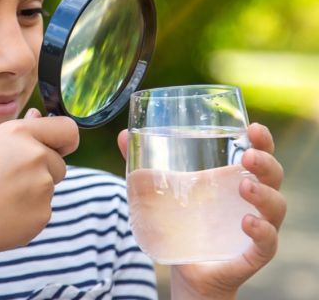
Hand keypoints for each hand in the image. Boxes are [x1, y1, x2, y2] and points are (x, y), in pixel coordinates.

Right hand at [0, 108, 79, 259]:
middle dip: (43, 170)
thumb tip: (37, 116)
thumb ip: (16, 132)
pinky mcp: (43, 214)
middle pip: (59, 163)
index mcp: (20, 134)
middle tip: (8, 180)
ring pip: (48, 188)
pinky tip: (1, 215)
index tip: (57, 147)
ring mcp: (43, 187)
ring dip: (32, 192)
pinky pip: (41, 211)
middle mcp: (37, 156)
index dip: (63, 140)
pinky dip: (26, 214)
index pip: (67, 129)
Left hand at [118, 123, 286, 298]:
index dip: (263, 140)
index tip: (254, 127)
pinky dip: (262, 231)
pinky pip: (267, 243)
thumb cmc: (181, 225)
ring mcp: (255, 228)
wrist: (185, 272)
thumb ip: (144, 164)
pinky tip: (247, 222)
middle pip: (274, 176)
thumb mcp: (162, 191)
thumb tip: (122, 135)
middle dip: (266, 163)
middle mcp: (251, 202)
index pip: (259, 155)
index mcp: (233, 181)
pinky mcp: (252, 254)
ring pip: (276, 207)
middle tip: (248, 156)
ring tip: (244, 188)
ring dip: (264, 194)